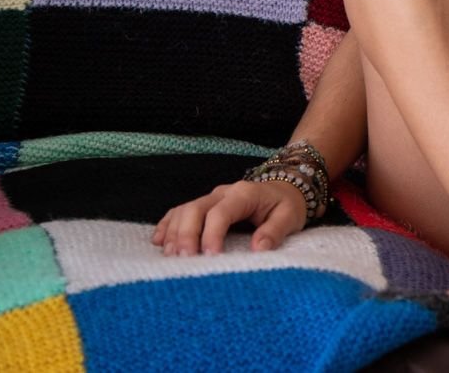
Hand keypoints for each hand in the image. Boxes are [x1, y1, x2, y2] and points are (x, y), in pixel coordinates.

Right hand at [151, 179, 307, 256]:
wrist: (286, 188)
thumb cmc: (287, 205)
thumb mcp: (290, 217)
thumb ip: (275, 231)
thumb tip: (258, 249)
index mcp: (244, 194)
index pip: (221, 212)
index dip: (212, 234)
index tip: (210, 256)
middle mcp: (222, 193)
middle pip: (195, 208)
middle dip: (186, 234)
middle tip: (183, 259)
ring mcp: (211, 197)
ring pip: (184, 210)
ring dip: (173, 232)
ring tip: (170, 256)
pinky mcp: (204, 205)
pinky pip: (180, 211)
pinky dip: (167, 225)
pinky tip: (158, 242)